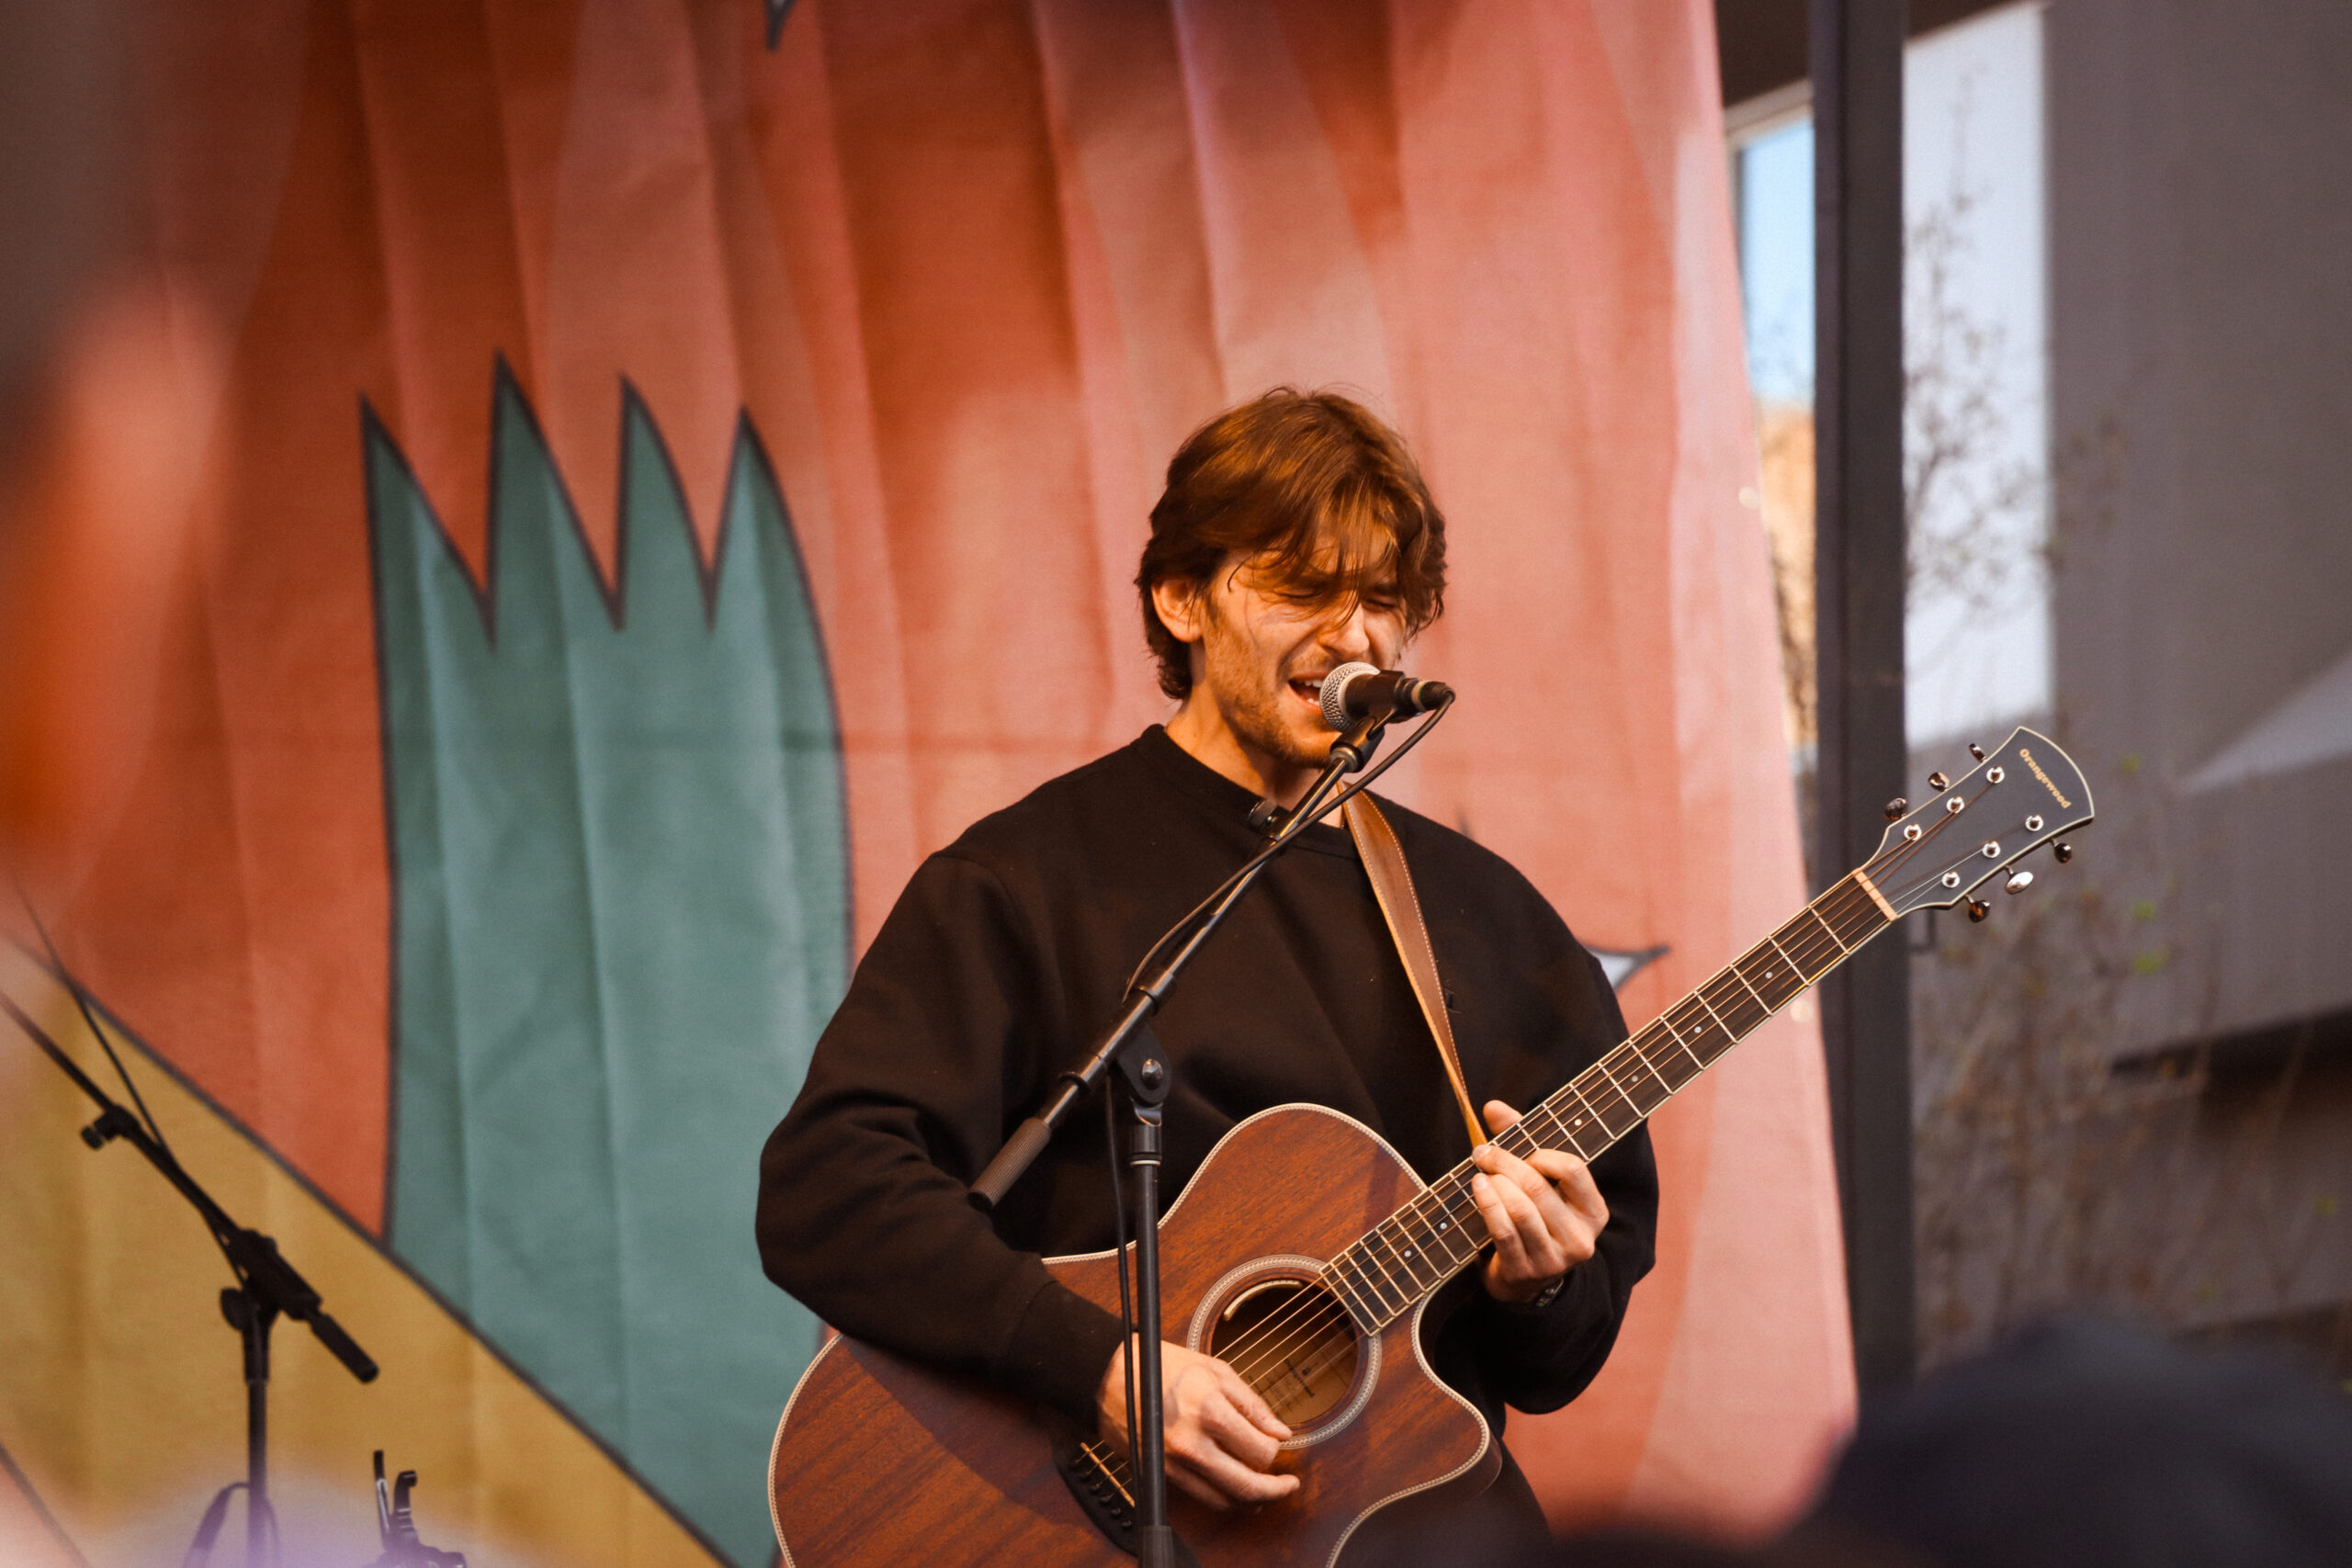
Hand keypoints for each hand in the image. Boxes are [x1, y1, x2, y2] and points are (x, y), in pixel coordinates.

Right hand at [1096, 1338, 1300, 1509]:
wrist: (1107, 1377)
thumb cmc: (1160, 1366)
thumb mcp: (1214, 1370)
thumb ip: (1252, 1404)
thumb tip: (1280, 1431)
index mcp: (1210, 1411)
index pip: (1261, 1451)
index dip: (1276, 1450)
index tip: (1278, 1444)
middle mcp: (1192, 1444)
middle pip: (1248, 1486)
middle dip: (1276, 1490)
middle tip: (1288, 1485)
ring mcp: (1174, 1464)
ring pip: (1225, 1501)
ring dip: (1251, 1500)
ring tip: (1265, 1490)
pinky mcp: (1161, 1475)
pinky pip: (1200, 1497)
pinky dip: (1222, 1497)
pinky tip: (1233, 1486)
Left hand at [1470, 1100, 1608, 1303]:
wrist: (1525, 1278)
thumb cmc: (1536, 1215)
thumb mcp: (1541, 1181)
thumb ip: (1521, 1139)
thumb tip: (1492, 1106)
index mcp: (1594, 1212)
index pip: (1574, 1169)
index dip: (1545, 1154)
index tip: (1526, 1152)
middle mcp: (1581, 1238)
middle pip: (1539, 1187)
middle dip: (1506, 1163)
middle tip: (1483, 1152)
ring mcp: (1554, 1260)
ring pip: (1520, 1210)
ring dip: (1494, 1184)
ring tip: (1479, 1173)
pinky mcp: (1526, 1271)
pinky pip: (1503, 1231)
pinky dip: (1487, 1205)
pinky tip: (1477, 1189)